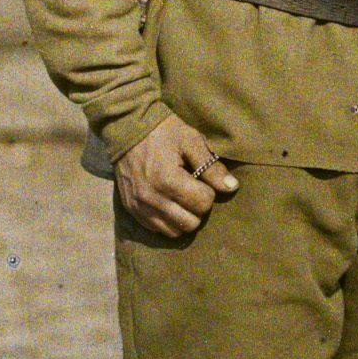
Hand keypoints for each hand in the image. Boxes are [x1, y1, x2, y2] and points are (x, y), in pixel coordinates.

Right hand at [115, 114, 237, 236]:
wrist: (125, 127)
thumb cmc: (162, 131)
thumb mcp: (190, 141)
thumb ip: (211, 166)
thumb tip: (232, 187)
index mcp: (167, 180)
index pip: (203, 203)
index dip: (208, 191)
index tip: (200, 178)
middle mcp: (151, 198)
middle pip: (191, 223)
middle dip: (197, 207)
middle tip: (193, 190)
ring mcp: (139, 206)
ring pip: (174, 231)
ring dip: (183, 217)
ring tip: (181, 198)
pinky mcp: (131, 210)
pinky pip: (156, 229)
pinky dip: (167, 220)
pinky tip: (168, 203)